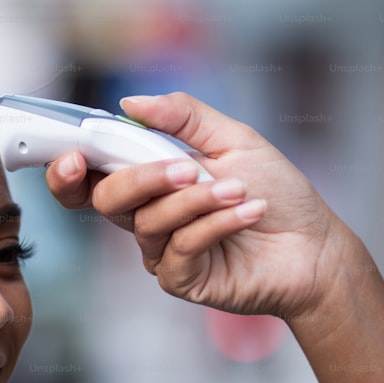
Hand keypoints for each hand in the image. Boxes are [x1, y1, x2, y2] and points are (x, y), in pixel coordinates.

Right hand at [45, 92, 356, 319]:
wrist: (315, 246)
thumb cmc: (276, 192)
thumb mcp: (232, 139)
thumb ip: (182, 118)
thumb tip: (130, 102)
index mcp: (148, 181)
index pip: (90, 177)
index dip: (69, 170)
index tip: (74, 155)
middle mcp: (146, 217)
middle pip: (107, 200)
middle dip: (143, 179)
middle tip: (188, 167)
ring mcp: (161, 251)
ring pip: (149, 223)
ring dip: (197, 200)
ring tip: (240, 190)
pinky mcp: (181, 279)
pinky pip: (180, 248)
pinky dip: (216, 224)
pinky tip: (249, 212)